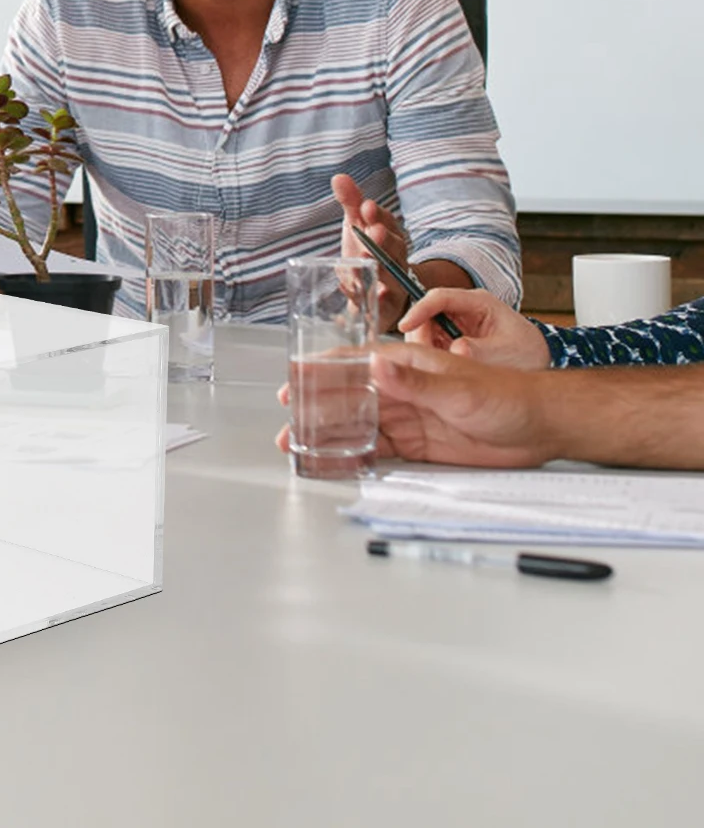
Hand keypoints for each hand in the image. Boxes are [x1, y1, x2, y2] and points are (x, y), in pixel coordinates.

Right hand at [274, 344, 552, 467]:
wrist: (538, 427)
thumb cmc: (506, 395)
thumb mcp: (459, 387)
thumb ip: (416, 382)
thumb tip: (377, 367)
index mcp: (405, 364)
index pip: (352, 364)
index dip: (319, 372)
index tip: (293, 382)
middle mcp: (400, 389)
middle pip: (347, 398)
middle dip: (315, 410)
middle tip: (289, 427)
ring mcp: (407, 416)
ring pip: (358, 425)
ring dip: (330, 436)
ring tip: (303, 449)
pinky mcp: (417, 443)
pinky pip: (379, 449)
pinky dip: (355, 456)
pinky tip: (337, 463)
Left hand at [332, 172, 408, 332]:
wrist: (382, 293)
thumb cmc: (369, 252)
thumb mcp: (357, 225)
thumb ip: (351, 203)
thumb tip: (338, 176)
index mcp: (390, 235)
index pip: (387, 223)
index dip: (378, 216)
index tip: (366, 207)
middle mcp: (396, 258)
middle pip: (394, 247)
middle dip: (383, 239)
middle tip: (372, 232)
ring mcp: (393, 282)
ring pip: (390, 274)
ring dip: (380, 266)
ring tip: (365, 258)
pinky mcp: (386, 305)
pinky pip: (383, 303)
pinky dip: (375, 297)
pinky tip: (363, 291)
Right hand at [400, 288, 549, 368]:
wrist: (539, 367)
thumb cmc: (529, 354)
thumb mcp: (508, 353)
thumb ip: (482, 351)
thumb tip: (456, 351)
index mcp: (479, 303)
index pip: (440, 298)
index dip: (420, 310)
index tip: (406, 325)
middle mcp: (463, 310)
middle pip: (426, 314)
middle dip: (419, 334)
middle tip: (422, 357)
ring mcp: (455, 325)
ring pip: (424, 330)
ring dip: (424, 348)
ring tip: (436, 367)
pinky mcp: (451, 340)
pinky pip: (430, 345)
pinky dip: (429, 357)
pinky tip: (439, 371)